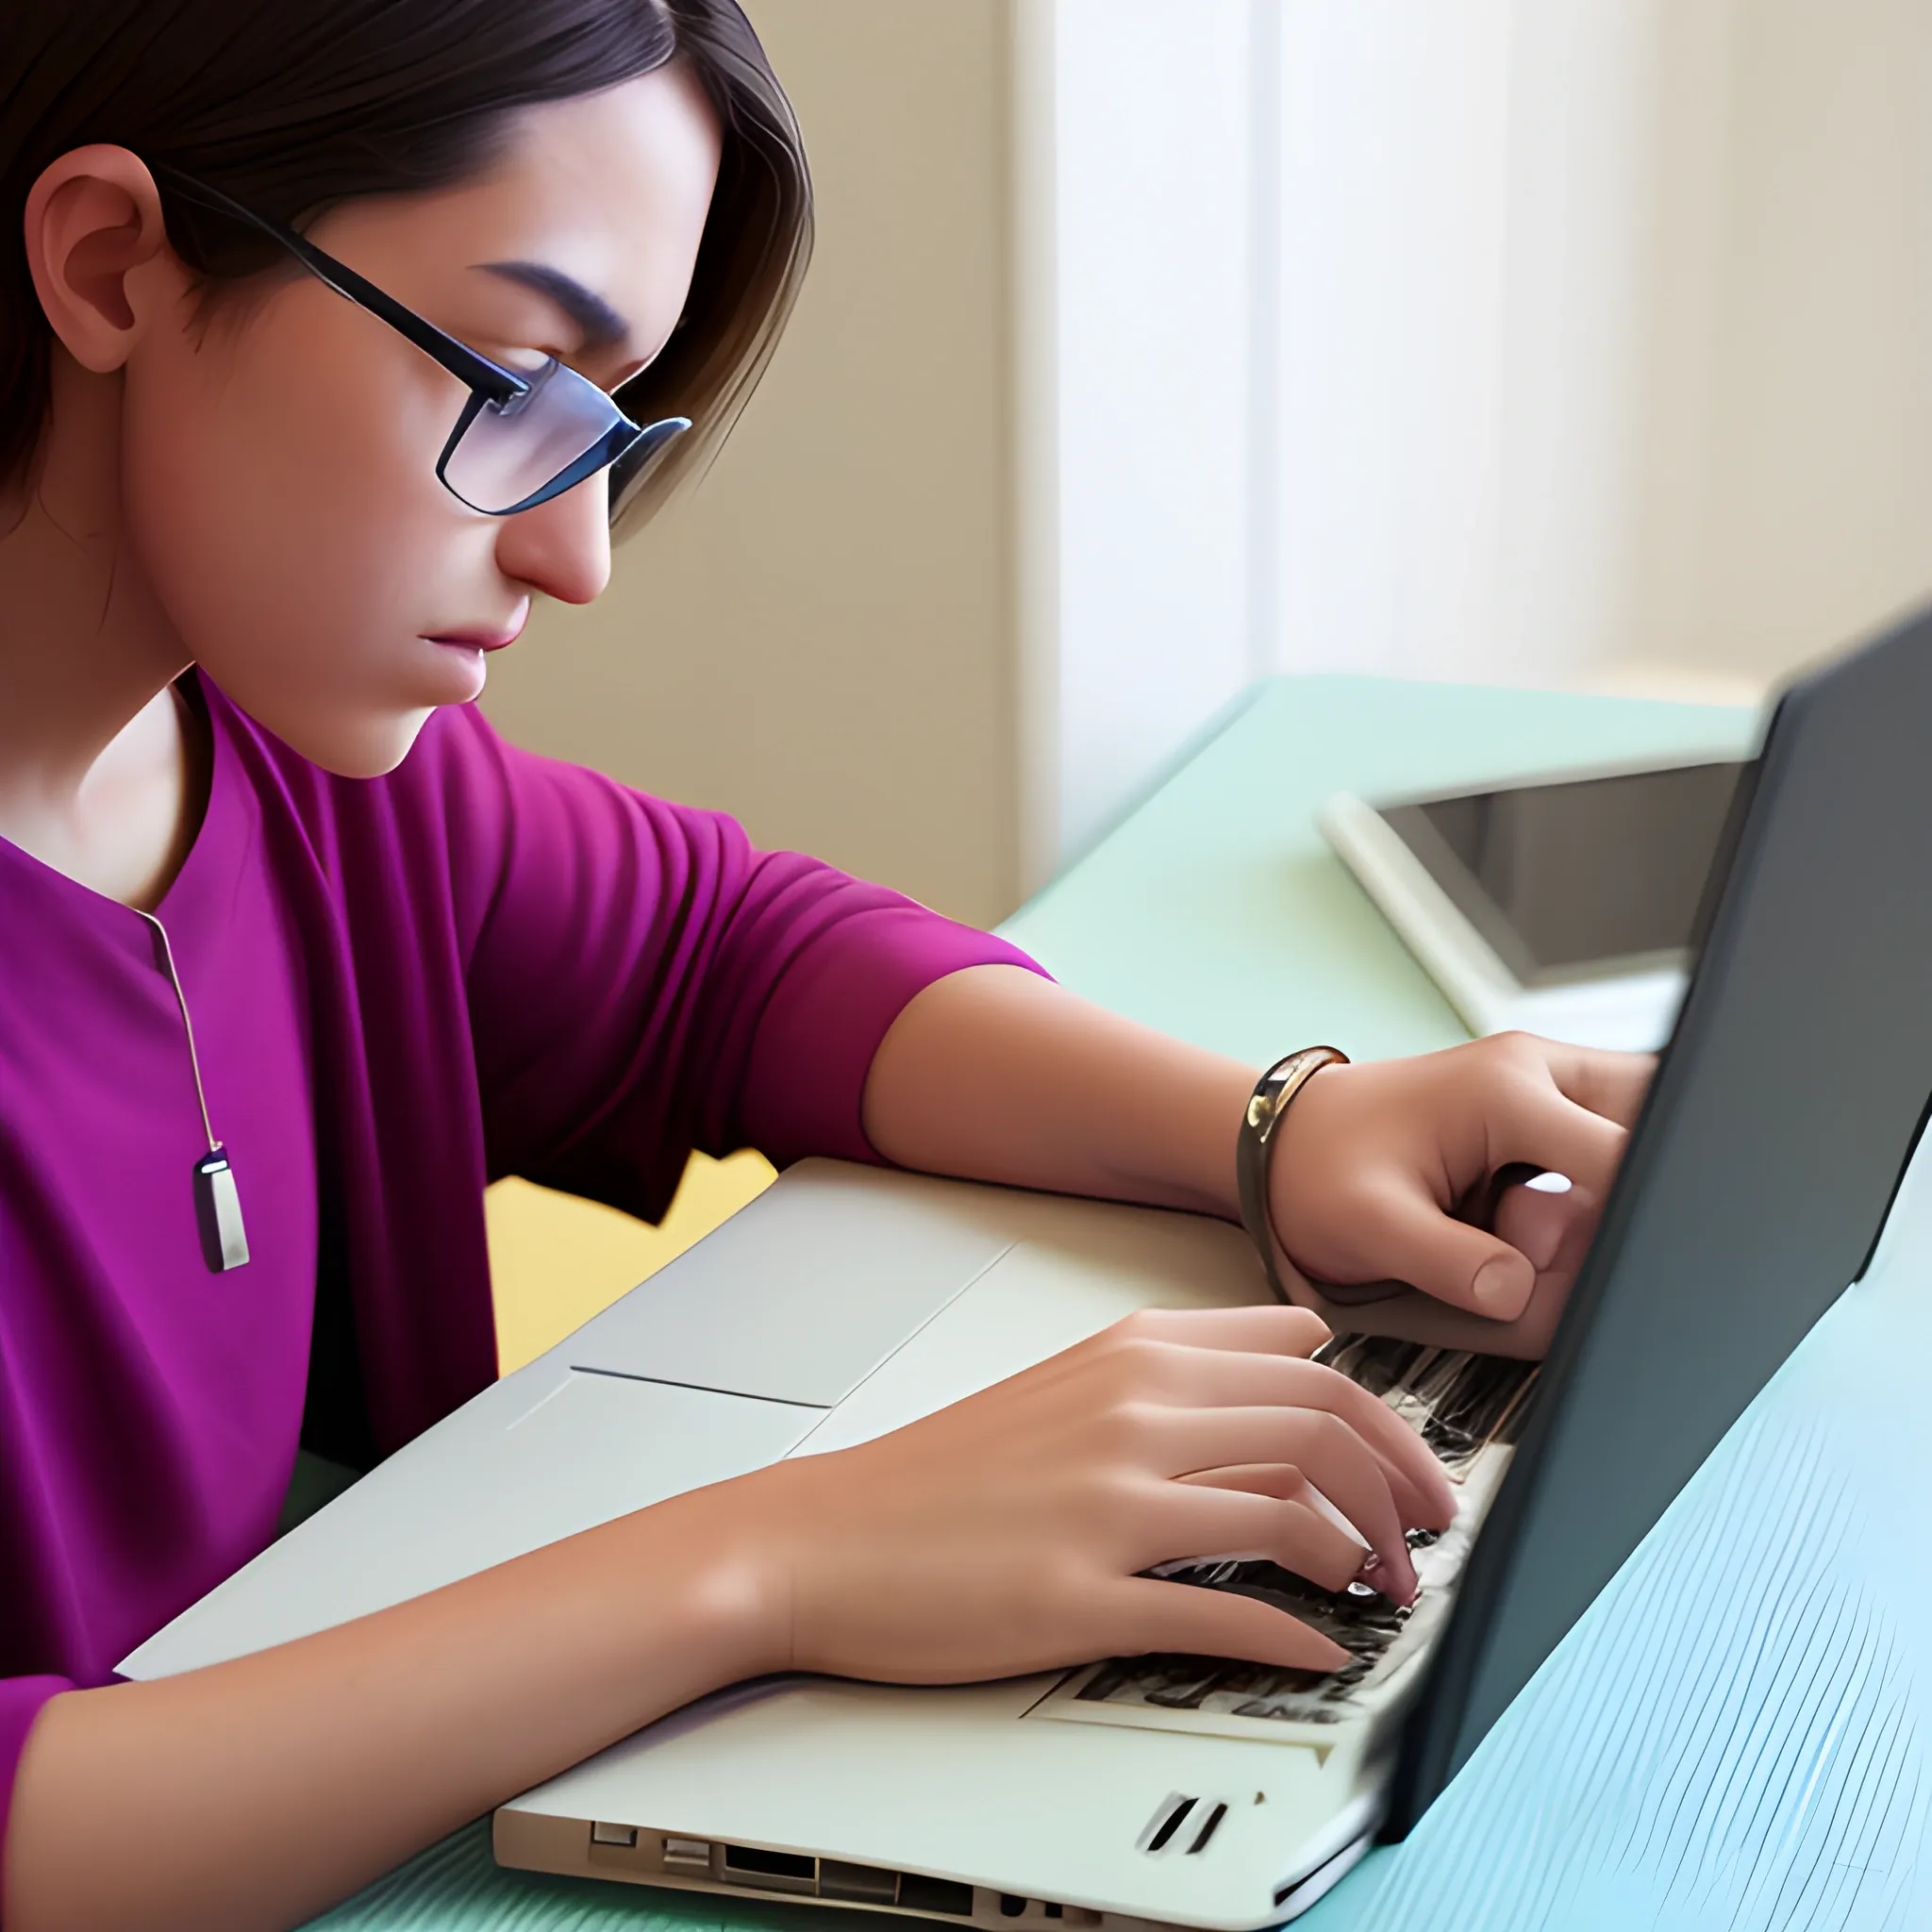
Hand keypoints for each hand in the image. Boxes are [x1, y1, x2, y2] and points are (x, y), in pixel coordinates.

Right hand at [728, 1306, 1455, 1683]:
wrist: (824, 1536)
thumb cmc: (943, 1470)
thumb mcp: (1070, 1380)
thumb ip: (1184, 1363)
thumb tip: (1307, 1348)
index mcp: (1133, 1353)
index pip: (1312, 1361)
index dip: (1388, 1417)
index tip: (1415, 1463)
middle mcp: (1132, 1411)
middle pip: (1325, 1428)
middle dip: (1406, 1488)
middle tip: (1429, 1534)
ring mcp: (1108, 1502)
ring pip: (1294, 1511)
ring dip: (1366, 1562)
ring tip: (1385, 1593)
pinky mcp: (1080, 1594)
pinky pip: (1224, 1614)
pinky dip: (1296, 1637)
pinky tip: (1321, 1650)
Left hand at [1263, 1033, 1651, 1353]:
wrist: (1285, 1145)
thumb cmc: (1318, 1172)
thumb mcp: (1370, 1226)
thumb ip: (1450, 1262)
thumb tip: (1519, 1290)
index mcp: (1506, 1089)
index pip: (1623, 1154)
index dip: (1634, 1221)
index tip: (1623, 1272)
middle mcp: (1541, 1073)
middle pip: (1654, 1130)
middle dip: (1628, 1203)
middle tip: (1547, 1245)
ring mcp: (1549, 1089)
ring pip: (1637, 1144)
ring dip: (1606, 1201)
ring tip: (1520, 1233)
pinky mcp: (1547, 1117)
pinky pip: (1606, 1158)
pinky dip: (1589, 1201)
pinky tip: (1517, 1224)